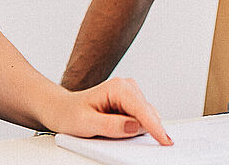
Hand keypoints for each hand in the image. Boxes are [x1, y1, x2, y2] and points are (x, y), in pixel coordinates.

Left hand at [43, 77, 171, 144]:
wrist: (63, 110)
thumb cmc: (70, 113)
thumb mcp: (86, 124)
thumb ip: (111, 126)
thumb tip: (134, 127)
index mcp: (119, 87)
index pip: (143, 110)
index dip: (155, 127)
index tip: (165, 141)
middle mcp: (128, 87)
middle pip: (148, 115)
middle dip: (144, 130)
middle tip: (121, 139)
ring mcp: (132, 95)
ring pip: (147, 118)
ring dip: (137, 130)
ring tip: (110, 131)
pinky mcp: (132, 103)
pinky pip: (142, 120)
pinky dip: (134, 129)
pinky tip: (118, 129)